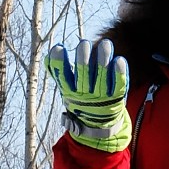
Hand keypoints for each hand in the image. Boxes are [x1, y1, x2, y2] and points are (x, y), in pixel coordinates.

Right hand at [46, 38, 131, 152]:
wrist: (99, 126)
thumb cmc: (81, 100)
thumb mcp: (67, 90)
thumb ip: (59, 72)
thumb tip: (50, 54)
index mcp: (70, 92)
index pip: (63, 76)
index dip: (59, 63)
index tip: (59, 48)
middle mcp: (85, 95)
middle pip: (83, 75)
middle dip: (83, 59)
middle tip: (84, 43)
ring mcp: (102, 98)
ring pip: (102, 77)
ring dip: (103, 60)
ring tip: (105, 42)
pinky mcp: (117, 98)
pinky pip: (118, 86)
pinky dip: (119, 75)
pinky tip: (119, 60)